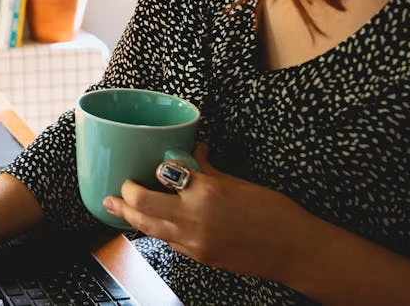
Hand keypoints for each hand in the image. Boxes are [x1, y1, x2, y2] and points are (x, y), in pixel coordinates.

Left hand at [101, 144, 315, 281]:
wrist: (294, 250)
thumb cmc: (274, 213)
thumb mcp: (239, 183)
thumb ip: (209, 169)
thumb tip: (195, 152)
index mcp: (206, 190)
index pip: (164, 173)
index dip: (153, 168)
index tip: (150, 165)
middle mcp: (194, 216)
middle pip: (142, 204)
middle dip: (124, 195)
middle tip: (116, 189)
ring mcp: (194, 241)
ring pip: (149, 228)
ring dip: (129, 217)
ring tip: (115, 207)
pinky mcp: (199, 256)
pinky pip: (168, 241)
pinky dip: (156, 231)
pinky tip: (149, 225)